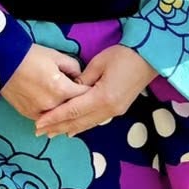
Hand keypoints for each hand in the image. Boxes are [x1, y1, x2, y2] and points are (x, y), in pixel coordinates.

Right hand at [0, 45, 84, 122]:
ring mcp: (40, 112)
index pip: (85, 95)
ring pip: (60, 118)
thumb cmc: (30, 56)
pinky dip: (52, 117)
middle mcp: (52, 105)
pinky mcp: (29, 114)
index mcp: (62, 89)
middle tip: (86, 101)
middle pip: (74, 109)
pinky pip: (46, 119)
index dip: (91, 91)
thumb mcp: (56, 56)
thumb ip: (74, 68)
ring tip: (73, 110)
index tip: (94, 90)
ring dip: (66, 114)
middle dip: (81, 105)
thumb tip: (79, 78)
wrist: (4, 61)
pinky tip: (56, 114)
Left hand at [33, 44, 157, 138]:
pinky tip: (73, 129)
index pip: (72, 110)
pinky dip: (82, 125)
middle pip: (78, 122)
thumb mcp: (99, 63)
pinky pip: (95, 121)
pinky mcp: (118, 110)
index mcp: (102, 97)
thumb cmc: (123, 55)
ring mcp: (115, 112)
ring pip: (87, 124)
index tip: (39, 123)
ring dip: (68, 129)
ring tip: (52, 133)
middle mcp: (108, 109)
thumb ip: (82, 79)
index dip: (55, 117)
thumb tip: (70, 89)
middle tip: (39, 132)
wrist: (149, 58)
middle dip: (58, 127)